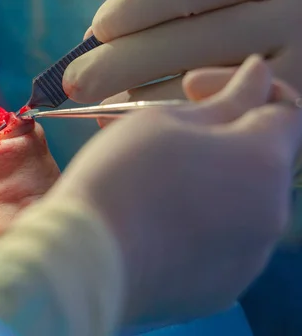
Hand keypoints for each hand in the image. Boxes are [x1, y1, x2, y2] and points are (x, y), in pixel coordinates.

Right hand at [53, 55, 301, 324]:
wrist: (83, 261)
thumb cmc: (118, 179)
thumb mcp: (163, 121)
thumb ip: (224, 99)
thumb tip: (258, 76)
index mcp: (262, 161)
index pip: (285, 111)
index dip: (252, 92)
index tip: (209, 90)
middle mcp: (271, 213)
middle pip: (262, 162)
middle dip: (227, 141)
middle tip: (171, 135)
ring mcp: (249, 257)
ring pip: (241, 205)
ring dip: (212, 185)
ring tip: (155, 182)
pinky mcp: (221, 288)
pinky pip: (221, 245)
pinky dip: (200, 227)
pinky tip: (155, 222)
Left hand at [63, 0, 301, 104]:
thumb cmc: (260, 25)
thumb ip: (181, 10)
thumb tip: (98, 39)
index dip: (134, 5)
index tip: (98, 30)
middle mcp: (293, 16)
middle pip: (188, 37)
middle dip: (119, 61)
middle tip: (74, 82)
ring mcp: (298, 69)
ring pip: (197, 86)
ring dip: (136, 98)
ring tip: (100, 106)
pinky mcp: (290, 116)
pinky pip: (211, 123)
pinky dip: (163, 124)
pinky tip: (136, 124)